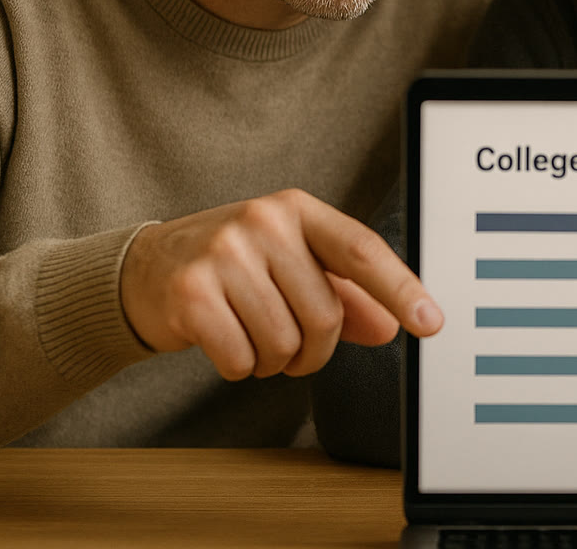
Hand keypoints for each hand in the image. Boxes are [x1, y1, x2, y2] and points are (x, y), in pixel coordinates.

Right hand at [118, 189, 441, 379]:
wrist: (146, 269)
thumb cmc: (233, 266)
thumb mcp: (292, 265)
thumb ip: (345, 295)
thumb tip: (390, 327)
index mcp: (298, 210)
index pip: (361, 250)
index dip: (400, 289)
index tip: (431, 322)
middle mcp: (263, 223)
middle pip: (325, 316)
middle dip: (315, 351)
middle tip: (293, 348)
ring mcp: (224, 253)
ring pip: (284, 343)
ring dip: (274, 361)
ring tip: (253, 338)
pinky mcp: (190, 291)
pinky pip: (241, 359)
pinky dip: (239, 367)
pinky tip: (224, 343)